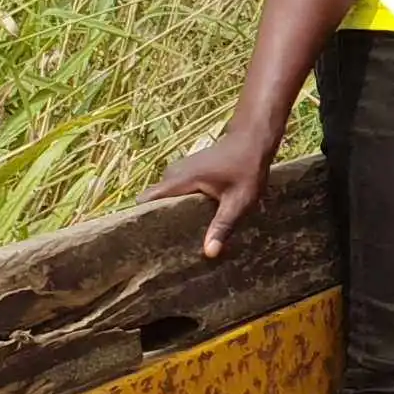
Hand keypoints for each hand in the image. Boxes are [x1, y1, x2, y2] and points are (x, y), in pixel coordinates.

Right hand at [148, 122, 282, 260]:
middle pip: (153, 203)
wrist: (251, 141)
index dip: (141, 220)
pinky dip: (178, 207)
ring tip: (177, 240)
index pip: (145, 201)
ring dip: (169, 216)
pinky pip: (172, 194)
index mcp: (179, 180)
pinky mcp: (184, 174)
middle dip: (158, 223)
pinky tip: (188, 224)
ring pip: (163, 199)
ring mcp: (177, 172)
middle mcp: (172, 175)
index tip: (146, 241)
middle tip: (166, 248)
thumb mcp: (239, 201)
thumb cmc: (247, 169)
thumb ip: (223, 225)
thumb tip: (209, 252)